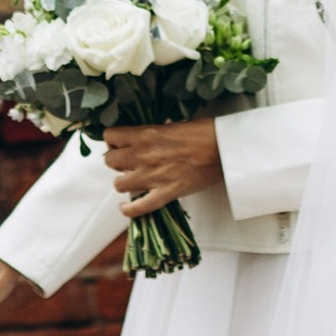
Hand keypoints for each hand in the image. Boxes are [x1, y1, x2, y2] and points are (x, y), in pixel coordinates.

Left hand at [105, 117, 222, 213]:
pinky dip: (130, 211)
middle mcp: (142, 155)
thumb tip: (150, 137)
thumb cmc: (205, 132)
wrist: (224, 149)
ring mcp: (152, 177)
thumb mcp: (175, 124)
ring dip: (124, 182)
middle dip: (116, 161)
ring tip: (133, 180)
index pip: (110, 136)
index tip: (120, 143)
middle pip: (110, 161)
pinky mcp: (165, 194)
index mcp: (145, 134)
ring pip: (118, 185)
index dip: (113, 140)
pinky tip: (126, 209)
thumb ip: (156, 132)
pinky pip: (140, 207)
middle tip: (127, 162)